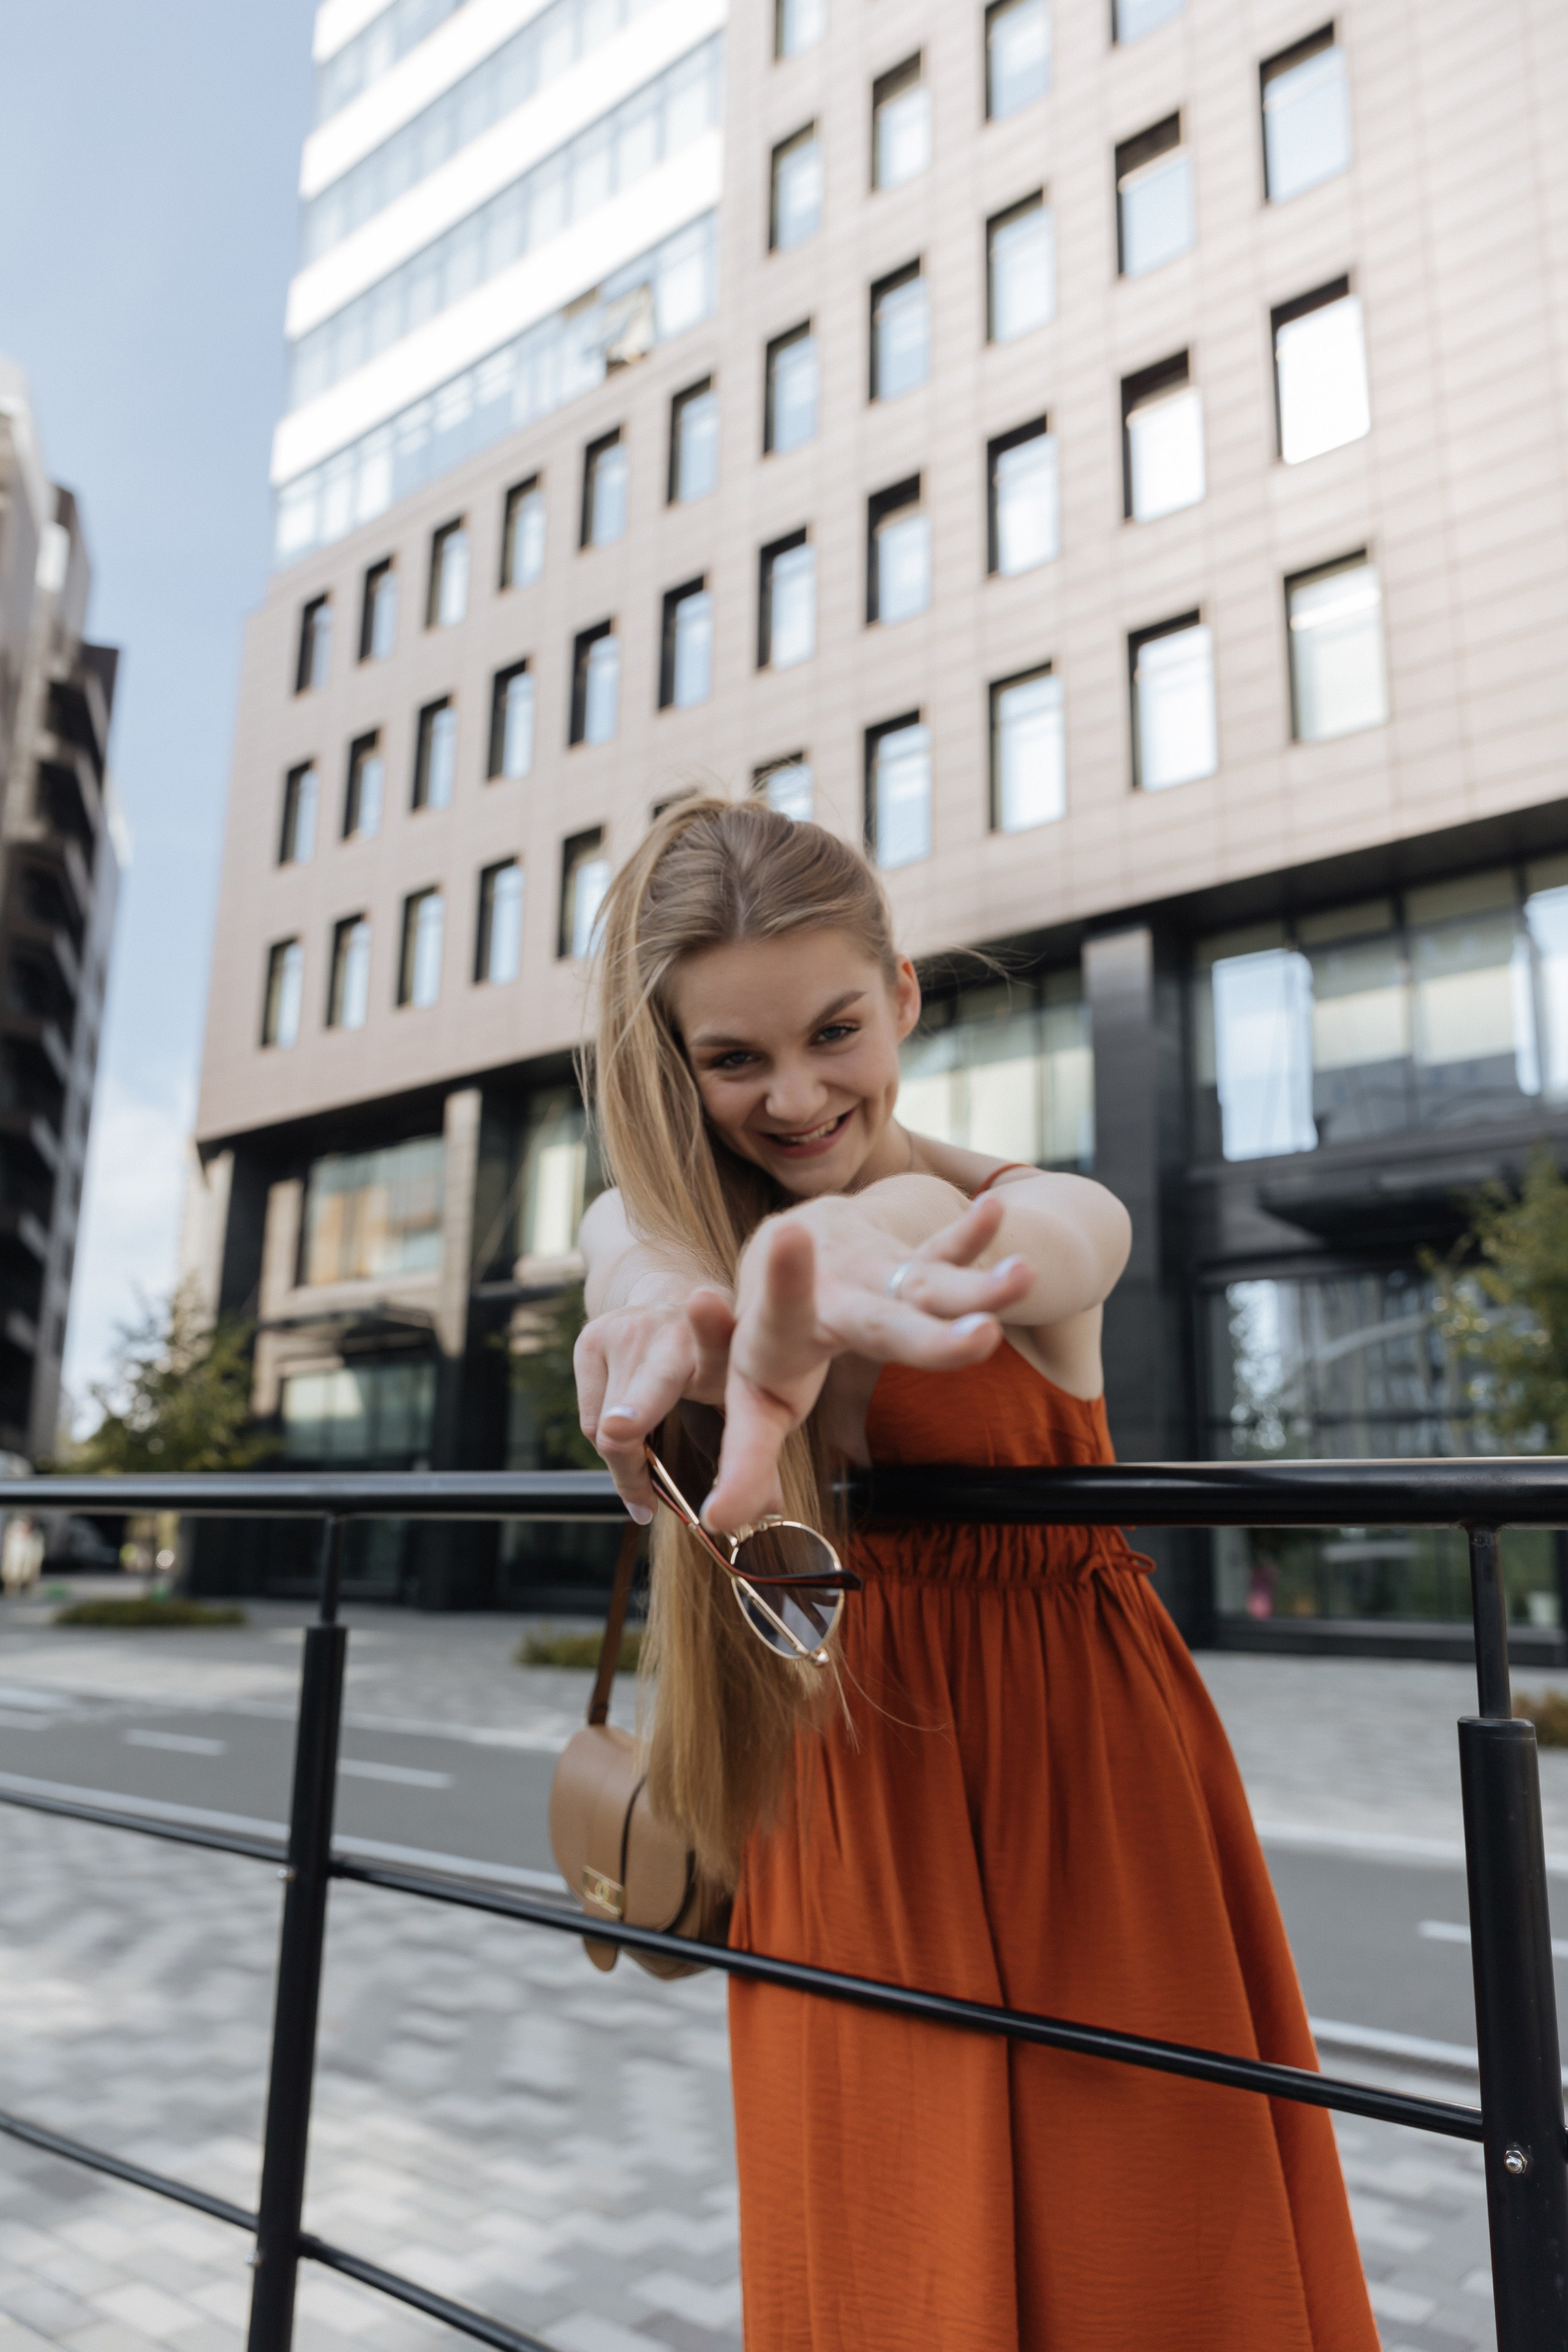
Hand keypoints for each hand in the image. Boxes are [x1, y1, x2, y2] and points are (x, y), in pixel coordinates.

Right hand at [575, 1294, 732, 1519]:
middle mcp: (667, 1332)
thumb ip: (754, 1454)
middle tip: (643, 1506)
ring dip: (626, 1461)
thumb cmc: (718, 1364)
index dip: (685, 1358)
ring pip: (607, 1428)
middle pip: (632, 1414)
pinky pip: (591, 1419)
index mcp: (717, 1346)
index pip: (710, 1343)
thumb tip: (772, 1512)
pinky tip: (630, 1428)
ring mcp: (623, 1332)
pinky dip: (608, 1439)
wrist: (676, 1298)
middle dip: (628, 1451)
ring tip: (647, 1475)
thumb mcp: (745, 1398)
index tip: (628, 1422)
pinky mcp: (591, 1339)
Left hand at [704, 1192, 1033, 1530]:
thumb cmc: (771, 1344)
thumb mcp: (752, 1404)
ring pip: (929, 1283)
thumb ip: (743, 1463)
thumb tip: (726, 1522)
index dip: (756, 1310)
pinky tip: (995, 1210)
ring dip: (979, 1285)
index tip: (746, 1270)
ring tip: (1024, 1276)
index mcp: (779, 1336)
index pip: (771, 1329)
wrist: (786, 1240)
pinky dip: (970, 1237)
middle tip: (982, 1340)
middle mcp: (830, 1297)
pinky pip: (942, 1250)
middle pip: (881, 1323)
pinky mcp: (905, 1258)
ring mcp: (872, 1273)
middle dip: (929, 1338)